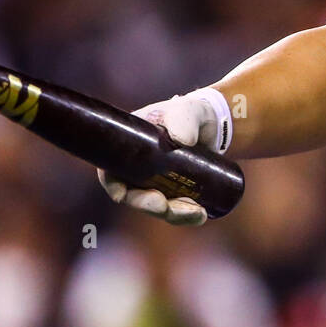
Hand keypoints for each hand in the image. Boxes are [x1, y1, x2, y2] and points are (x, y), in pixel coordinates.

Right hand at [96, 94, 221, 226]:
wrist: (214, 124)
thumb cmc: (192, 113)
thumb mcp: (187, 111)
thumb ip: (183, 119)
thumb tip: (181, 141)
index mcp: (131, 147)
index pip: (111, 171)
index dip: (112, 185)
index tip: (122, 195)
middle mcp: (139, 168)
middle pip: (134, 196)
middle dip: (149, 206)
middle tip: (166, 207)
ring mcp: (157, 182)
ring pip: (157, 207)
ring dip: (173, 214)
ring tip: (197, 212)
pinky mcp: (175, 191)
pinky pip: (175, 209)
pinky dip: (186, 216)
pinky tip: (201, 215)